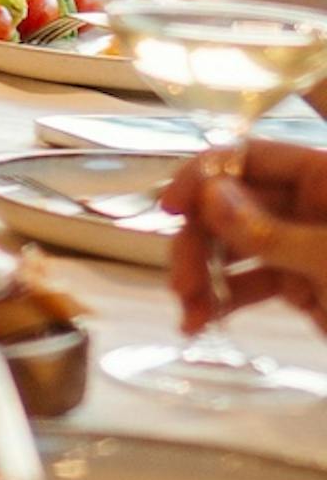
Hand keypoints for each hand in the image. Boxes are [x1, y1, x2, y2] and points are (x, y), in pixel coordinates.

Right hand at [166, 139, 326, 336]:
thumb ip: (270, 230)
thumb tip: (207, 197)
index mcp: (326, 179)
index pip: (250, 157)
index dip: (205, 177)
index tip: (170, 208)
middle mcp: (311, 205)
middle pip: (231, 204)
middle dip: (200, 241)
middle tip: (181, 283)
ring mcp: (305, 246)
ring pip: (234, 246)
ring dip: (204, 275)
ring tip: (189, 313)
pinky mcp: (304, 287)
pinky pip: (251, 283)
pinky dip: (223, 300)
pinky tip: (201, 322)